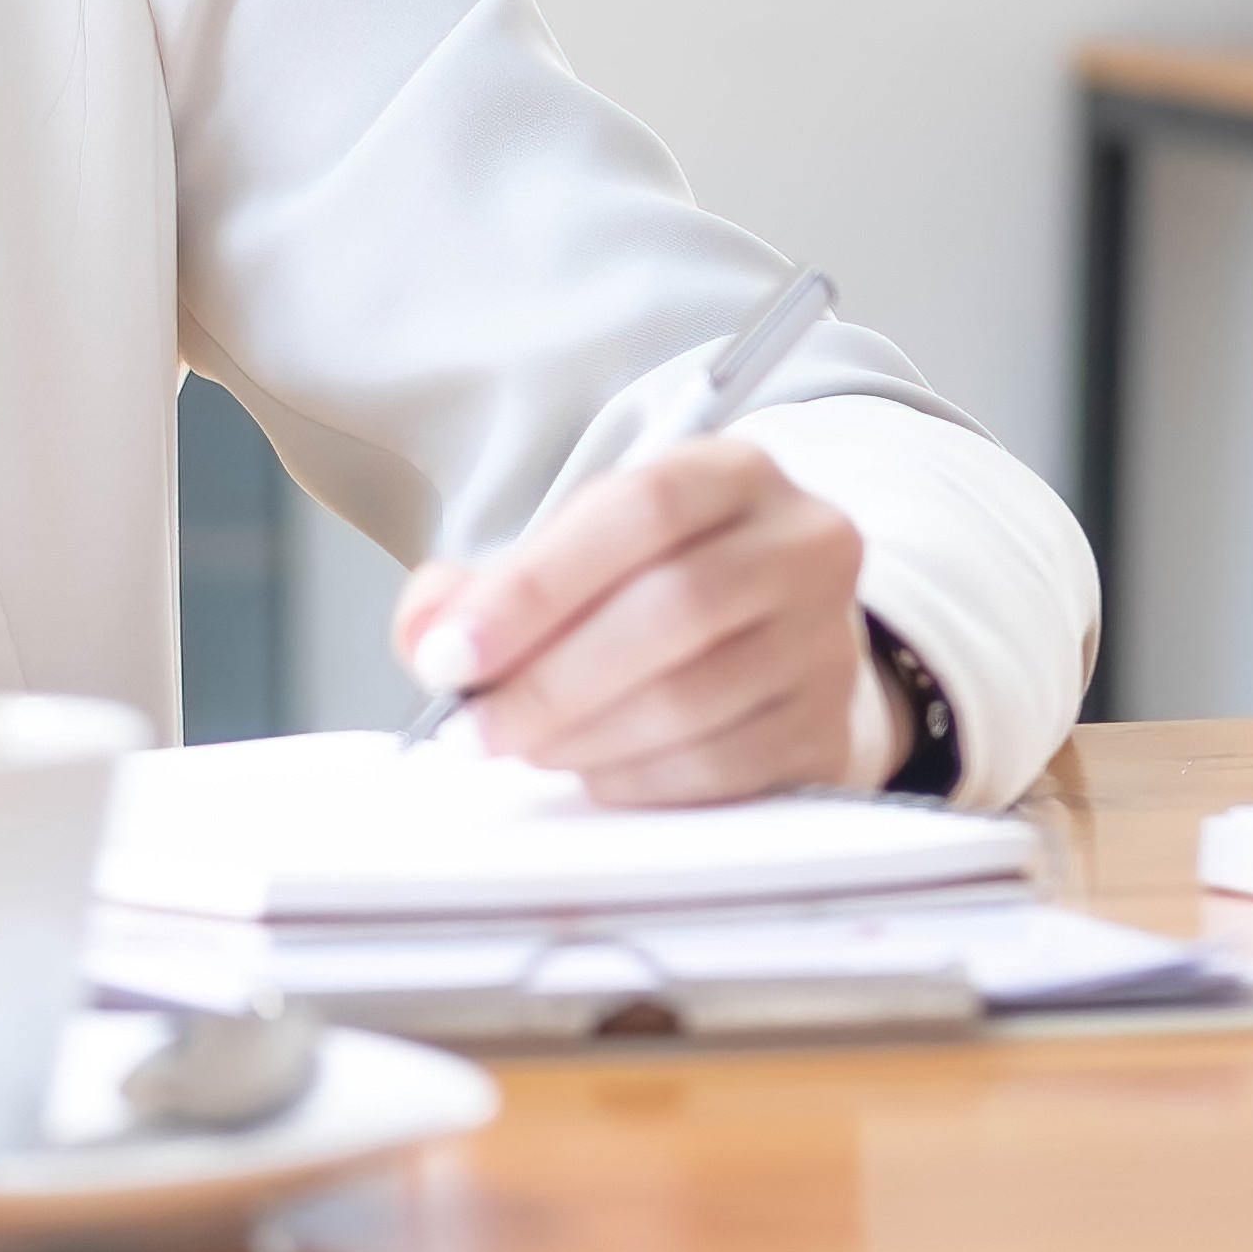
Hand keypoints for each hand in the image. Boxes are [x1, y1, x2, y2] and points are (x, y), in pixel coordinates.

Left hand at [393, 437, 896, 806]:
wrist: (769, 645)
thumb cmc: (650, 591)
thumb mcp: (571, 554)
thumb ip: (480, 586)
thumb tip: (428, 636)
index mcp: (731, 472)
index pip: (638, 510)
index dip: (534, 588)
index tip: (451, 655)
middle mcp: (801, 543)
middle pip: (675, 611)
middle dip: (549, 681)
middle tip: (473, 726)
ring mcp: (825, 641)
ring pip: (694, 700)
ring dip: (582, 738)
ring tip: (520, 746)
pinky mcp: (824, 729)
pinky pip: (719, 769)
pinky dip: (633, 779)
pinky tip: (589, 769)